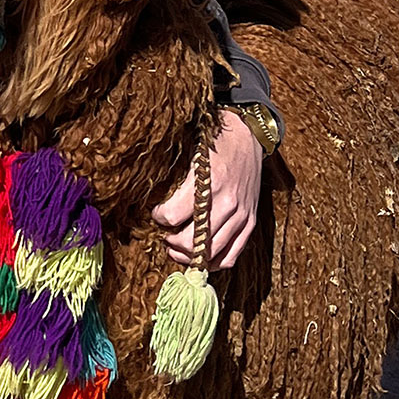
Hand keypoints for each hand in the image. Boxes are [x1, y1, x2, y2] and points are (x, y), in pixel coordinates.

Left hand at [153, 111, 263, 269]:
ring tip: (176, 249)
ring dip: (190, 256)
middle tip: (164, 236)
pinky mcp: (250, 223)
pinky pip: (232, 255)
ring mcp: (241, 216)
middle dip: (173, 243)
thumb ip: (175, 173)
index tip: (155, 212)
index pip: (173, 215)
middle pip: (193, 241)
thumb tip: (148, 188)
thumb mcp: (191, 150)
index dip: (159, 217)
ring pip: (212, 253)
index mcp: (207, 183)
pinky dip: (214, 262)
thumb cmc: (215, 140)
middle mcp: (226, 203)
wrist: (249, 136)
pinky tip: (199, 257)